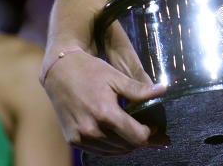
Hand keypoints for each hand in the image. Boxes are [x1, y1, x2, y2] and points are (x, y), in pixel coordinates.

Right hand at [42, 49, 166, 154]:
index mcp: (105, 113)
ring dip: (128, 145)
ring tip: (138, 136)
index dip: (151, 134)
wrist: (59, 72)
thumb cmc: (90, 71)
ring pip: (114, 151)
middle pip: (127, 146)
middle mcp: (92, 129)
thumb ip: (139, 90)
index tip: (156, 128)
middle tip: (153, 135)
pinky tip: (120, 139)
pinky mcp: (73, 139)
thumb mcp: (116, 77)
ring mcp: (81, 137)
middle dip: (142, 140)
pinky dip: (112, 147)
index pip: (137, 136)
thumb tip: (163, 90)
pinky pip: (99, 151)